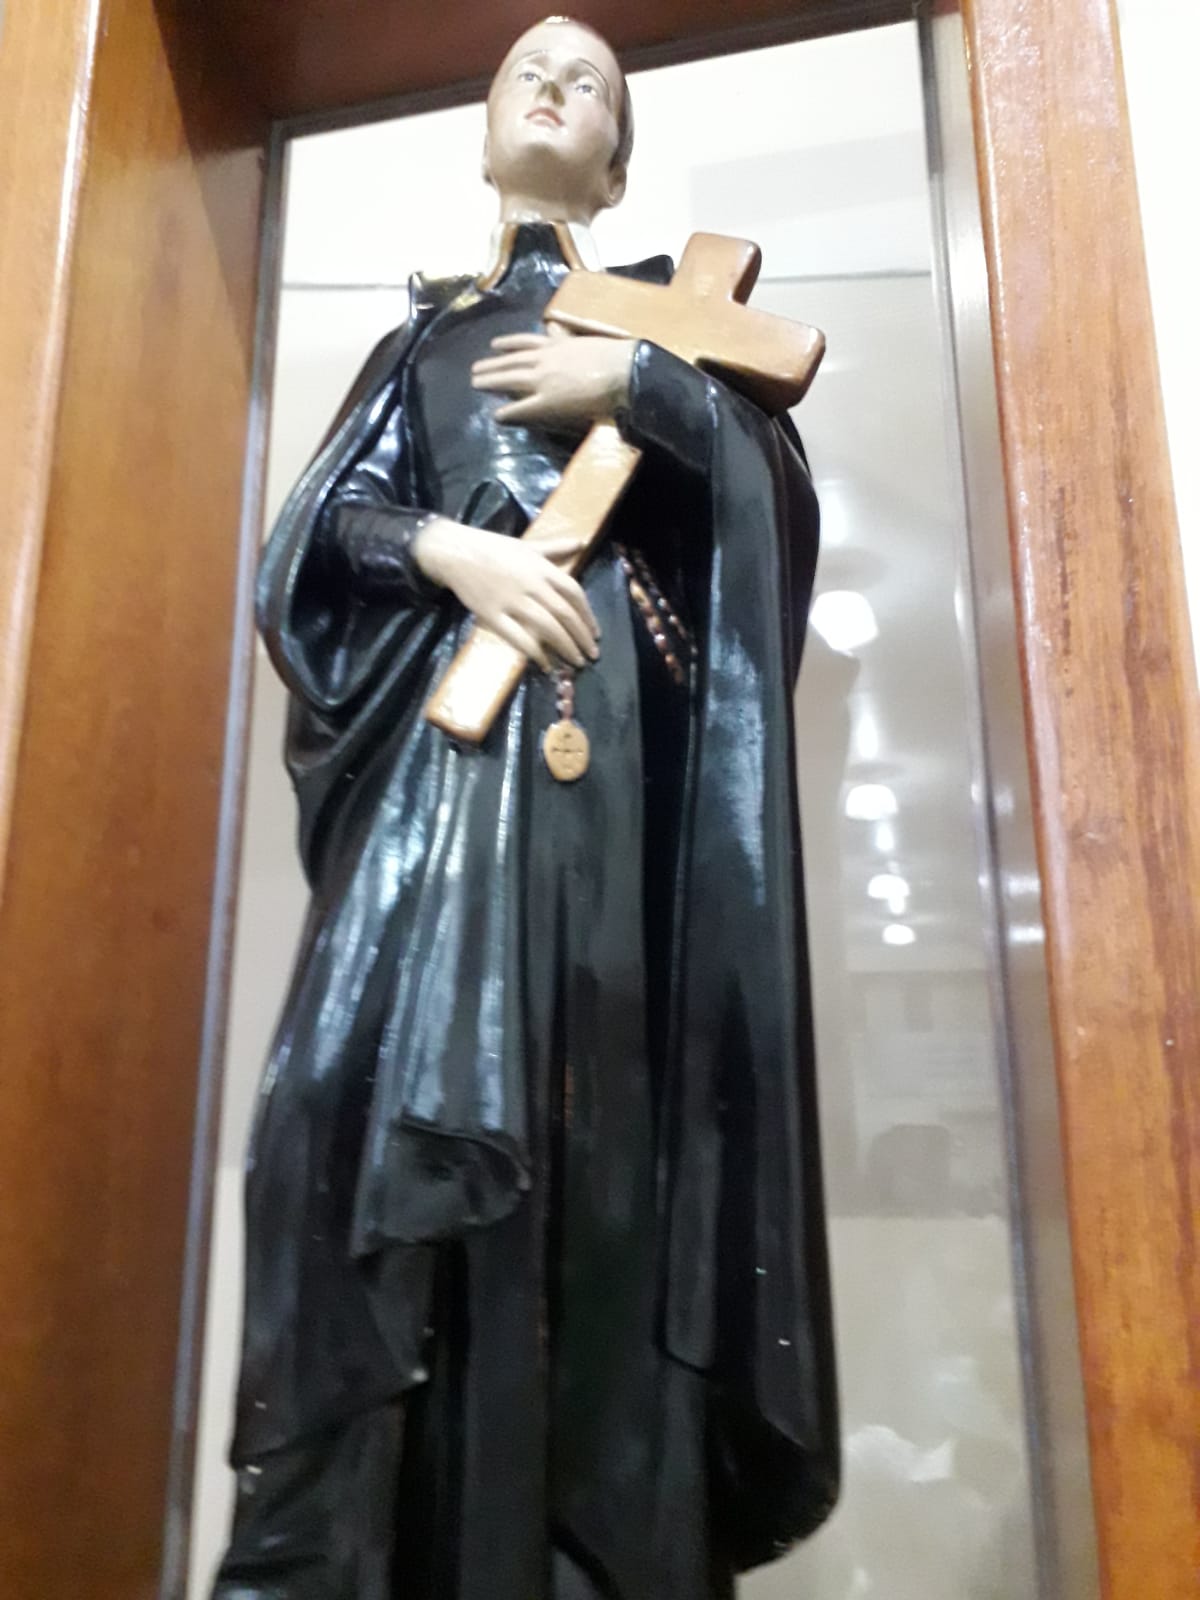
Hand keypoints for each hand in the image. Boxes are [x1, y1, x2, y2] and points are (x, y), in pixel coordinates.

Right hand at [414, 517, 599, 670]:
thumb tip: (581, 543)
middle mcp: (531, 585)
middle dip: (581, 637)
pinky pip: (519, 639)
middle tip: (592, 655)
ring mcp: (512, 601)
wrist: (455, 552)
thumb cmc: (492, 548)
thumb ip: (555, 548)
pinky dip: (536, 654)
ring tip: (576, 662)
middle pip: (565, 614)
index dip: (588, 615)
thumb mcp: (527, 545)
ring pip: (547, 628)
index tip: (595, 633)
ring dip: (566, 647)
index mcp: (542, 568)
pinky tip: (547, 665)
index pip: (574, 592)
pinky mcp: (493, 616)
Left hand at [470, 329, 634, 427]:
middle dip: (493, 364)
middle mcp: (546, 358)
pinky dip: (509, 412)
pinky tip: (497, 416)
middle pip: (512, 360)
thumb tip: (556, 329)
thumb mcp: (587, 339)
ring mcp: (544, 380)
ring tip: (476, 384)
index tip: (495, 345)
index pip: (527, 342)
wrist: (623, 370)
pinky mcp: (548, 402)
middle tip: (476, 368)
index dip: (509, 343)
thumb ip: (569, 337)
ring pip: (510, 379)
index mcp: (559, 343)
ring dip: (491, 381)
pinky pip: (523, 408)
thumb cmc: (616, 355)